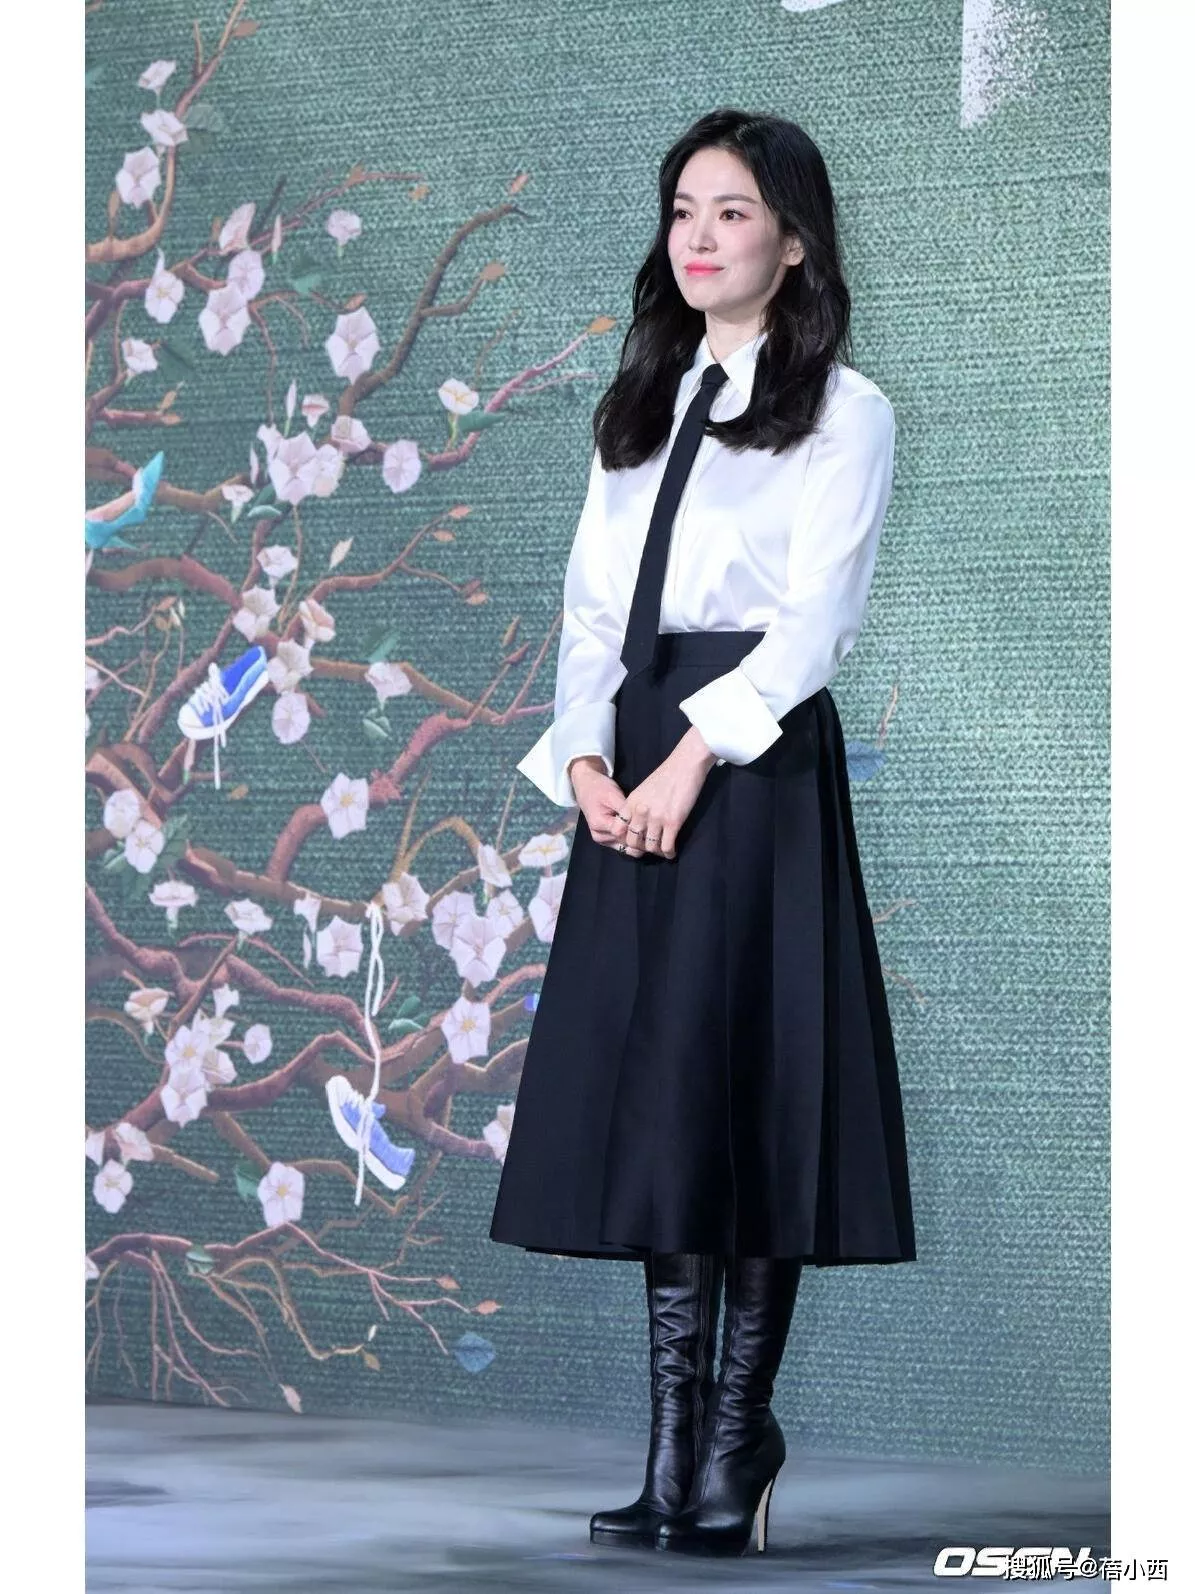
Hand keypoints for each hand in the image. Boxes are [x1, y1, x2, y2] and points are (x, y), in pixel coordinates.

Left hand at [571, 729, 717, 860]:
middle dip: (641, 848)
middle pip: (632, 842)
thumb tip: (636, 825)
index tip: (636, 840)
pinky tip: (672, 852)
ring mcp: (656, 818)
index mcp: (631, 803)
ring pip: (650, 847)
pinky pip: (666, 846)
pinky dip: (669, 853)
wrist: (685, 765)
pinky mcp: (673, 822)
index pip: (618, 829)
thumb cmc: (666, 776)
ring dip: (656, 851)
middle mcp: (640, 811)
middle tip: (650, 847)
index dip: (625, 838)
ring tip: (662, 850)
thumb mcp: (643, 790)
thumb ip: (636, 806)